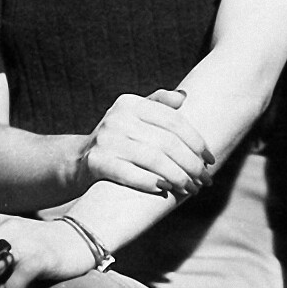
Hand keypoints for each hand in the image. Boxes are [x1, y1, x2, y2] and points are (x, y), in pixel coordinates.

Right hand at [77, 89, 215, 196]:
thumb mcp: (134, 116)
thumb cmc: (117, 140)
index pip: (174, 121)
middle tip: (205, 180)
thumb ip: (158, 104)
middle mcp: (118, 116)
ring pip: (154, 159)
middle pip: (167, 142)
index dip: (196, 141)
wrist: (75, 162)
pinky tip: (166, 191)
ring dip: (178, 177)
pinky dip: (151, 183)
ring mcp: (106, 138)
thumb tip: (184, 96)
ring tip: (191, 189)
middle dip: (191, 164)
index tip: (211, 160)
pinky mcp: (96, 161)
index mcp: (131, 103)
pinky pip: (130, 174)